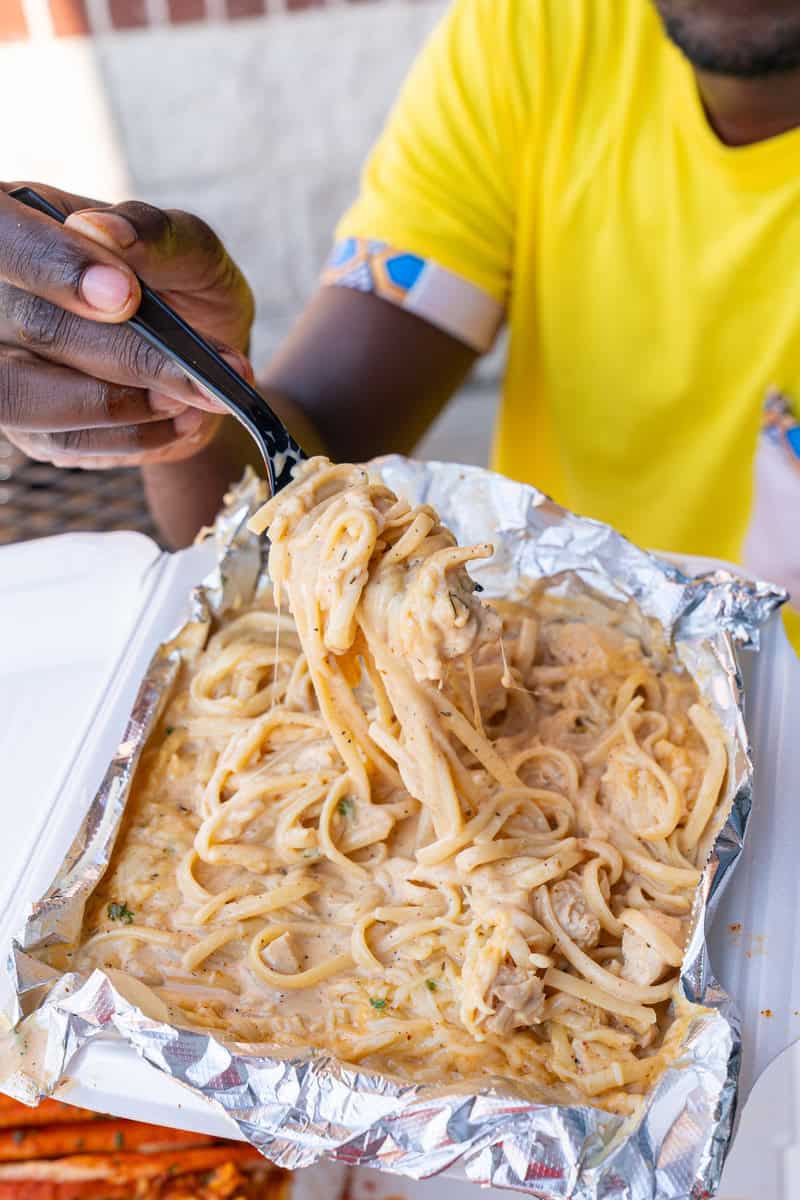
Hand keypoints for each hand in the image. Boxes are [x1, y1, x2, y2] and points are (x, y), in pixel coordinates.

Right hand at [0, 182, 254, 468]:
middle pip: (33, 325)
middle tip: (198, 370)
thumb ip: (154, 233)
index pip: (3, 233)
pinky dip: (131, 434)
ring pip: (29, 395)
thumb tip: (104, 232)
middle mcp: (0, 295)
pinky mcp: (27, 424)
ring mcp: (5, 363)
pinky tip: (180, 418)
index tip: (125, 295)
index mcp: (24, 221)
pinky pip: (62, 439)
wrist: (201, 359)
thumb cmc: (185, 288)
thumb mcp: (191, 250)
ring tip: (188, 396)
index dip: (53, 264)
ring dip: (119, 403)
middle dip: (126, 354)